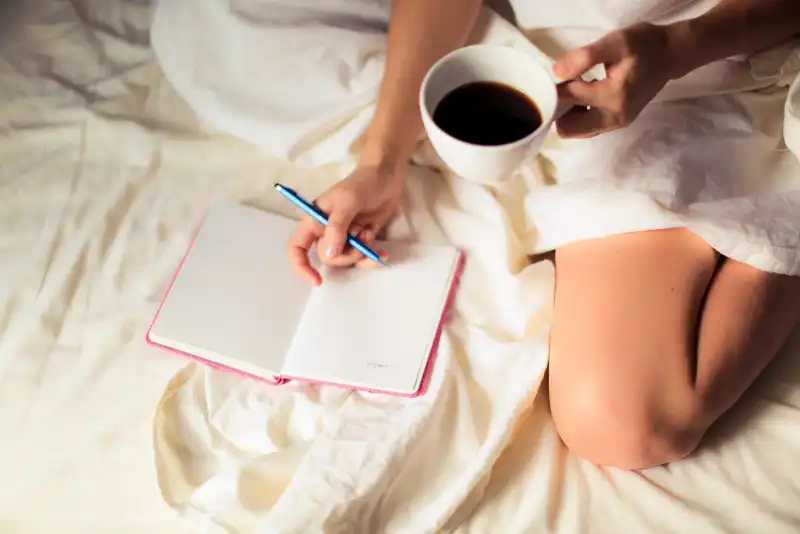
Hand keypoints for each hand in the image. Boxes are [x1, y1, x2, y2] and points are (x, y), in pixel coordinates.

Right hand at [287, 164, 403, 284]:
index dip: (301, 265)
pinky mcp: (361, 239)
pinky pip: (362, 258)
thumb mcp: (348, 200)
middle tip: (361, 239)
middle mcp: (326, 231)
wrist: (388, 176)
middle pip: (328, 257)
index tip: (317, 279)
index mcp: (314, 220)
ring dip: (361, 254)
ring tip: (370, 235)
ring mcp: (344, 237)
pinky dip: (372, 257)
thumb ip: (337, 226)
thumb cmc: (363, 183)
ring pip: (346, 260)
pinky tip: (382, 252)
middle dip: (346, 255)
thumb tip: (330, 254)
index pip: (296, 247)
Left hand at [553, 22, 677, 138]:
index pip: (568, 99)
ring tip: (576, 88)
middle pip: (568, 128)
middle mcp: (613, 118)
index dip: (556, 86)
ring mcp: (616, 124)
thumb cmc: (643, 44)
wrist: (670, 54)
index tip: (558, 74)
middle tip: (565, 85)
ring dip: (569, 113)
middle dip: (560, 109)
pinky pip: (587, 128)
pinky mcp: (618, 123)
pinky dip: (580, 115)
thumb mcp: (615, 42)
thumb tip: (557, 72)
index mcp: (612, 97)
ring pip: (576, 131)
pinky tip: (585, 95)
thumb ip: (585, 57)